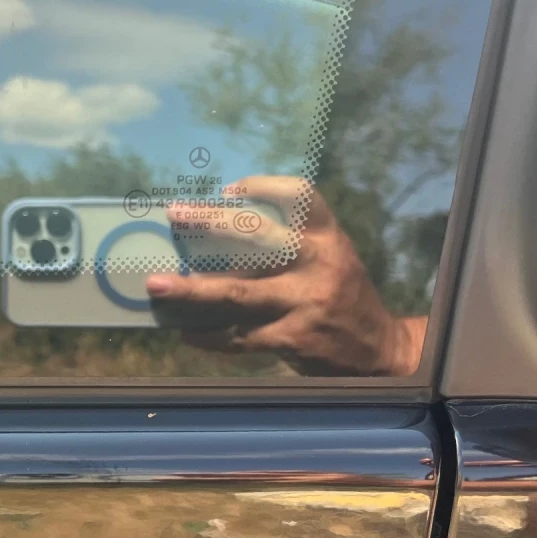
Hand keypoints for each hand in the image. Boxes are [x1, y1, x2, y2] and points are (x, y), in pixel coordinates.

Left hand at [145, 176, 425, 376]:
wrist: (379, 351)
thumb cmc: (341, 294)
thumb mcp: (331, 257)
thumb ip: (292, 242)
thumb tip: (221, 228)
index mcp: (329, 237)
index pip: (300, 196)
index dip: (263, 186)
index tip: (228, 190)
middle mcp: (318, 263)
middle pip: (257, 235)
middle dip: (210, 222)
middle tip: (175, 215)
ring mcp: (305, 302)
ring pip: (238, 292)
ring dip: (192, 290)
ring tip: (157, 285)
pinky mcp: (293, 339)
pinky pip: (240, 336)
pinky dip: (209, 335)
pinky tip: (186, 331)